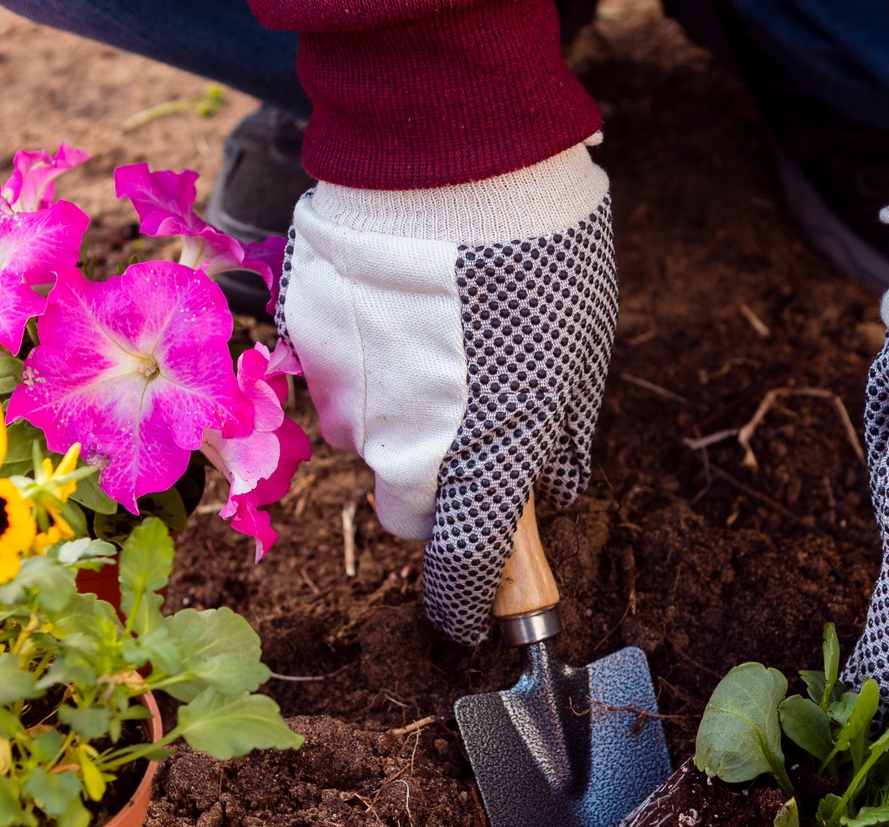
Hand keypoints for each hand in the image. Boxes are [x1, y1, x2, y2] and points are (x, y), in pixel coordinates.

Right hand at [276, 142, 615, 643]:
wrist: (451, 146)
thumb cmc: (540, 251)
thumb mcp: (583, 353)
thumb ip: (563, 436)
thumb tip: (554, 489)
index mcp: (484, 456)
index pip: (463, 565)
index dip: (468, 601)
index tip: (470, 618)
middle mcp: (403, 442)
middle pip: (407, 505)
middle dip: (438, 485)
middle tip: (474, 418)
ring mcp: (342, 392)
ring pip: (365, 436)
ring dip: (397, 410)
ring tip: (441, 331)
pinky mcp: (305, 338)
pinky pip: (333, 374)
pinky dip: (364, 356)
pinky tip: (399, 300)